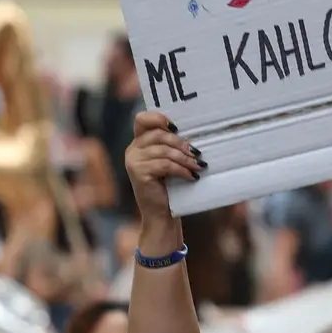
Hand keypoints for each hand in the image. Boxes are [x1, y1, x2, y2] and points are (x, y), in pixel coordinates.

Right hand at [124, 111, 202, 229]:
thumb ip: (172, 146)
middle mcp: (132, 149)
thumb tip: (193, 135)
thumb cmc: (170, 187)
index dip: (159, 118)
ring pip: (163, 151)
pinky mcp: (138, 172)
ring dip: (185, 159)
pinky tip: (191, 177)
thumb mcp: (170, 162)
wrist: (162, 214)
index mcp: (139, 142)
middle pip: (159, 135)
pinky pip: (165, 165)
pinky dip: (181, 170)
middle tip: (198, 154)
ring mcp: (133, 161)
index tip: (178, 128)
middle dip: (181, 144)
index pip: (142, 119)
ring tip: (199, 167)